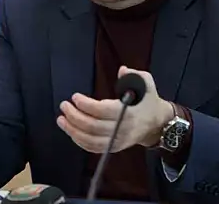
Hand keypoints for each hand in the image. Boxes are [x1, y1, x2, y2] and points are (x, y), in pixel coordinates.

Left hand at [56, 66, 173, 152]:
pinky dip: (80, 141)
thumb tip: (122, 70)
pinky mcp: (115, 147)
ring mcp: (118, 140)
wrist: (157, 123)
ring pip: (91, 140)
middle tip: (64, 106)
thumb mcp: (145, 82)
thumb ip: (133, 75)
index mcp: (129, 112)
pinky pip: (94, 148)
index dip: (86, 105)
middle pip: (93, 126)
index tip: (75, 97)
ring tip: (61, 119)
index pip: (103, 111)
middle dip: (75, 116)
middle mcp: (123, 129)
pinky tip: (71, 131)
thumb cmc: (148, 100)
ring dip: (73, 130)